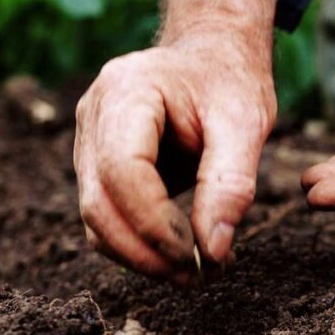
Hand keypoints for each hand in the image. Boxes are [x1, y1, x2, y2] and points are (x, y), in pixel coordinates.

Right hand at [74, 31, 274, 281]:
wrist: (210, 57)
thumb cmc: (229, 83)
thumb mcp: (246, 124)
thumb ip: (231, 185)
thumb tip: (214, 252)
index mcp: (127, 92)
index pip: (123, 171)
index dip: (156, 223)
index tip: (200, 255)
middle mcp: (94, 116)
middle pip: (98, 204)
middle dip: (148, 252)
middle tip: (201, 278)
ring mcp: (88, 143)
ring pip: (96, 221)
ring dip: (143, 258)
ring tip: (200, 272)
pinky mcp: (97, 167)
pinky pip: (107, 220)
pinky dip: (141, 247)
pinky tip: (185, 253)